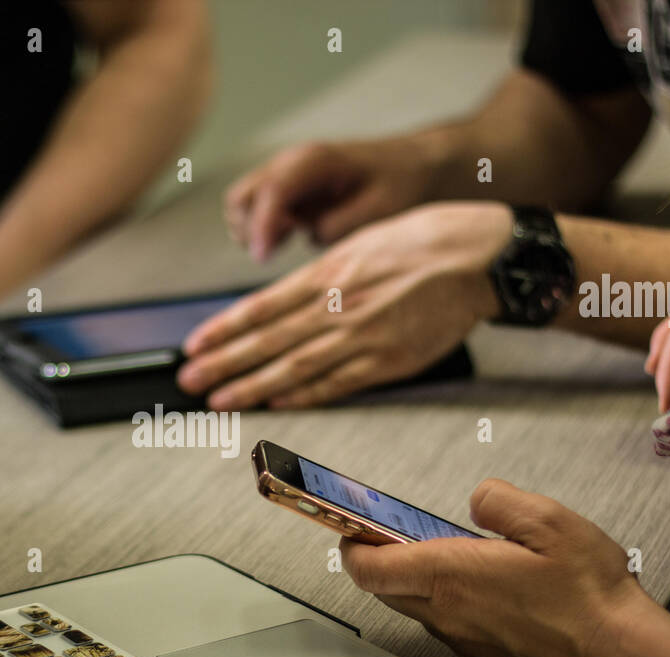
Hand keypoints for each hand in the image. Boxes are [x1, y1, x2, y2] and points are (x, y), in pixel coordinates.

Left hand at [178, 201, 509, 409]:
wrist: (479, 257)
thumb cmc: (424, 241)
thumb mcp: (362, 242)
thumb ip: (323, 274)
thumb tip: (285, 299)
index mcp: (329, 273)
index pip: (261, 307)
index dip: (223, 329)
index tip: (194, 344)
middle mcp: (339, 307)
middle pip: (268, 341)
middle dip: (223, 363)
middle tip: (190, 379)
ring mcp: (363, 338)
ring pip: (295, 367)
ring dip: (252, 386)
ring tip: (221, 399)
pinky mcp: (388, 362)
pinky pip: (337, 383)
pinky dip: (304, 395)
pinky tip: (277, 403)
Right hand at [225, 138, 434, 260]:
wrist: (409, 165)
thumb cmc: (399, 185)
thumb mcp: (380, 210)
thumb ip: (340, 225)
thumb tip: (308, 235)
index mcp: (315, 161)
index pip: (272, 192)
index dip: (263, 228)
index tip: (264, 259)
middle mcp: (290, 162)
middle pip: (241, 198)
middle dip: (251, 230)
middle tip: (280, 249)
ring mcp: (283, 173)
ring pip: (241, 205)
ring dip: (253, 230)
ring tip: (288, 239)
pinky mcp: (284, 188)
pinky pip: (255, 211)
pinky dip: (262, 228)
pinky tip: (290, 233)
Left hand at [340, 479, 660, 656]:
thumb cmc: (589, 595)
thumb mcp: (548, 521)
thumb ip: (499, 501)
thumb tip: (478, 501)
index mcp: (451, 576)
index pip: (368, 567)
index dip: (352, 546)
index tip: (352, 529)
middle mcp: (448, 614)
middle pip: (385, 590)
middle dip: (380, 562)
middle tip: (393, 538)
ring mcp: (464, 641)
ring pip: (418, 610)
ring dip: (417, 585)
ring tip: (448, 559)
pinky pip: (450, 629)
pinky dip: (451, 608)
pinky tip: (486, 593)